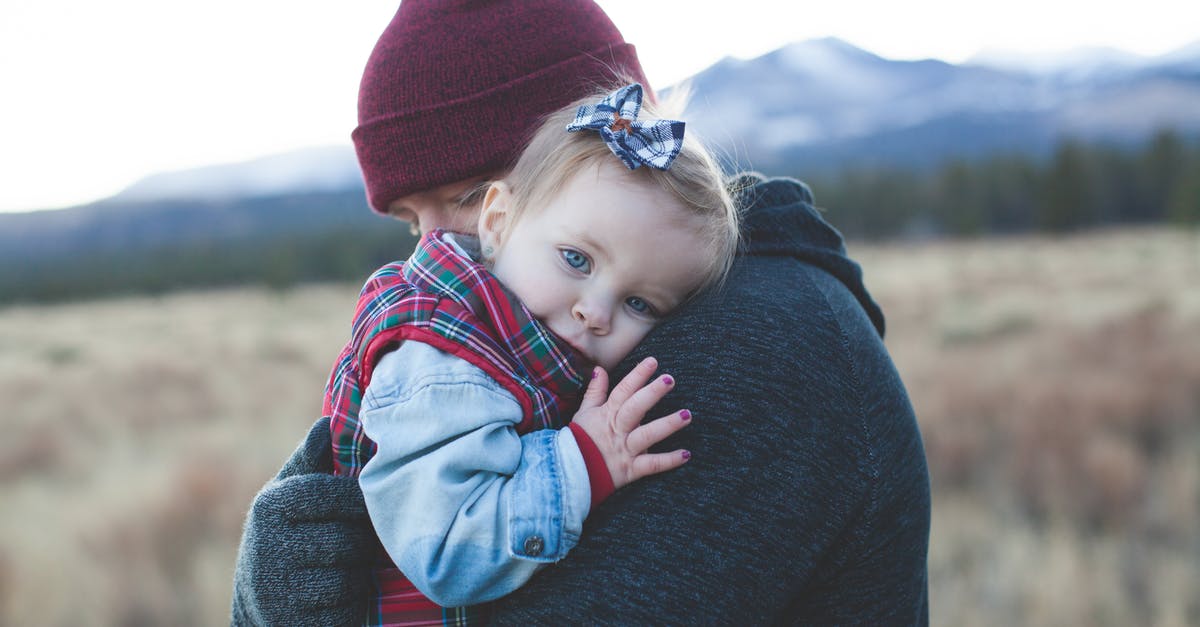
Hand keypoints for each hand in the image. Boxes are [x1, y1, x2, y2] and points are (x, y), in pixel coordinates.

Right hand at [230, 417, 374, 626]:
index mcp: (272, 504)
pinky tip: (334, 598)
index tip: (362, 509)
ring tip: (341, 571)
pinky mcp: (291, 621)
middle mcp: (268, 545)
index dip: (360, 504)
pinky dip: (349, 605)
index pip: (340, 495)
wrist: (259, 601)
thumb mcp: (291, 494)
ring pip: (352, 577)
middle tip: (353, 546)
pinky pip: (346, 609)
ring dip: (357, 577)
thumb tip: (328, 422)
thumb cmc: (288, 535)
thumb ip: (312, 461)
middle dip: (361, 545)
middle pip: (351, 540)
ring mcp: (277, 589)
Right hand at [570, 357, 692, 490]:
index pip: (623, 391)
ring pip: (647, 435)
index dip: (637, 375)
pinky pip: (652, 465)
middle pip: (635, 408)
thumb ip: (595, 391)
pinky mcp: (630, 470)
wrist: (571, 473)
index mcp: (607, 414)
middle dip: (652, 393)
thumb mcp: (584, 413)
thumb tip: (600, 369)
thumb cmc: (579, 440)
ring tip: (686, 415)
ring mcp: (625, 450)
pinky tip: (686, 454)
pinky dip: (669, 461)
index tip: (652, 362)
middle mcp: (618, 430)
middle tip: (669, 379)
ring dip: (667, 425)